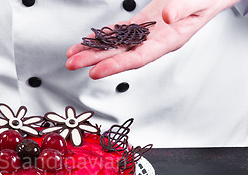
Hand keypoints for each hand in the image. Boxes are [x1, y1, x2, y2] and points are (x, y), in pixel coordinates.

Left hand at [66, 0, 239, 78]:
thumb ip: (183, 9)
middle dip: (94, 60)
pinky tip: (88, 40)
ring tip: (72, 55)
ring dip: (93, 51)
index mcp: (169, 41)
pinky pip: (118, 33)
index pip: (137, 59)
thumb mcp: (199, 1)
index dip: (115, 66)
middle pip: (119, 55)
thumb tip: (167, 16)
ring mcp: (146, 35)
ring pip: (115, 45)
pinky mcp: (142, 24)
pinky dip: (102, 37)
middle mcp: (154, 42)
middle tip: (72, 64)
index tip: (95, 71)